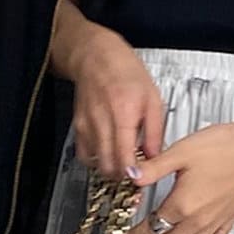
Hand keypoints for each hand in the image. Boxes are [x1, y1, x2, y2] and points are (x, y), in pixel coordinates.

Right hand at [55, 16, 165, 179]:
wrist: (96, 56)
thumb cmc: (125, 72)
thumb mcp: (152, 99)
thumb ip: (155, 132)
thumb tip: (155, 157)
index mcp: (123, 114)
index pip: (125, 158)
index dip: (133, 175)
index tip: (141, 177)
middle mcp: (102, 122)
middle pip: (109, 167)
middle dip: (123, 177)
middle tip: (134, 173)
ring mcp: (87, 126)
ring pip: (97, 164)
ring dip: (111, 169)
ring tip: (123, 163)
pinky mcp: (78, 127)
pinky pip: (85, 155)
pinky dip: (97, 160)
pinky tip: (108, 154)